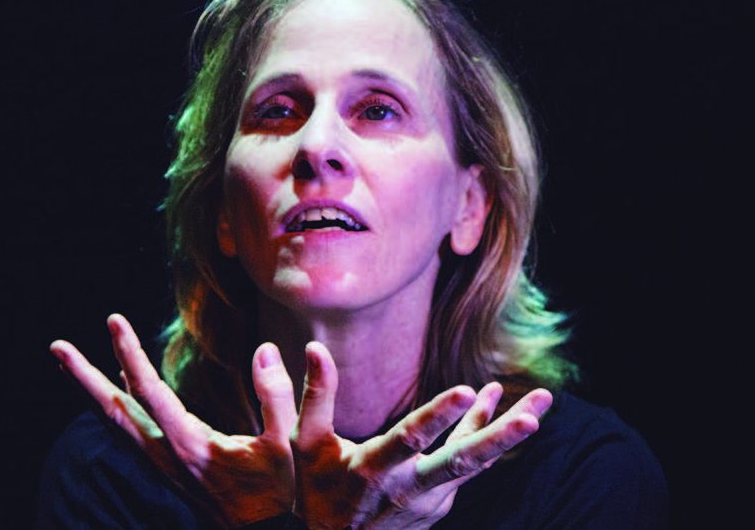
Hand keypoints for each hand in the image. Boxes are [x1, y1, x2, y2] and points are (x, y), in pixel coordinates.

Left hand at [50, 314, 296, 527]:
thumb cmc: (273, 491)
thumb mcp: (284, 444)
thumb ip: (276, 396)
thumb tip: (264, 349)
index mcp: (190, 443)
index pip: (150, 391)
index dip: (129, 354)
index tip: (114, 321)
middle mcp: (166, 452)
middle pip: (114, 410)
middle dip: (83, 376)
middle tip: (56, 347)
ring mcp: (162, 462)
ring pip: (116, 422)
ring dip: (90, 391)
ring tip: (68, 364)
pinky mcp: (166, 467)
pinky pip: (130, 431)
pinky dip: (115, 406)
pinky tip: (116, 388)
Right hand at [290, 342, 552, 529]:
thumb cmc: (315, 490)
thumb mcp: (305, 444)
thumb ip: (314, 395)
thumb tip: (314, 345)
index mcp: (372, 470)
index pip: (410, 440)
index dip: (438, 417)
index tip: (468, 391)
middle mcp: (408, 487)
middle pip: (461, 462)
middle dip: (499, 439)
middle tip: (534, 419)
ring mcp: (430, 498)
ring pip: (474, 462)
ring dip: (507, 432)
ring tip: (541, 400)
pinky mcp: (440, 501)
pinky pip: (466, 463)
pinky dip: (482, 432)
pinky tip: (492, 399)